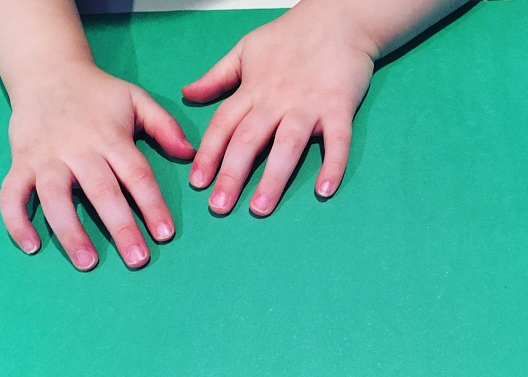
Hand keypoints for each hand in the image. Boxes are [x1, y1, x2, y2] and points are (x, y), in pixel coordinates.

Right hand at [1, 62, 194, 269]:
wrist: (47, 70)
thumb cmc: (99, 93)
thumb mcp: (137, 99)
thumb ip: (165, 125)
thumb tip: (189, 153)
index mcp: (111, 137)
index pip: (136, 176)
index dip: (152, 205)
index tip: (165, 234)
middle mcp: (78, 149)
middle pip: (101, 192)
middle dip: (121, 228)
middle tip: (137, 259)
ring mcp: (46, 157)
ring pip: (55, 197)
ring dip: (70, 231)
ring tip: (88, 262)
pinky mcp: (20, 161)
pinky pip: (12, 193)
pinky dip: (16, 220)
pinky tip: (31, 246)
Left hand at [182, 1, 376, 215]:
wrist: (338, 17)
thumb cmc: (291, 36)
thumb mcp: (245, 50)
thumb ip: (217, 77)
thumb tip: (188, 93)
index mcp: (253, 89)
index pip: (223, 125)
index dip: (208, 155)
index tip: (197, 183)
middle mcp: (277, 100)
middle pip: (249, 140)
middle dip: (232, 175)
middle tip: (219, 207)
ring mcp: (309, 105)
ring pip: (287, 145)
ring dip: (273, 178)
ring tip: (260, 207)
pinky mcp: (339, 106)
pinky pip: (337, 141)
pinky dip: (333, 165)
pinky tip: (324, 191)